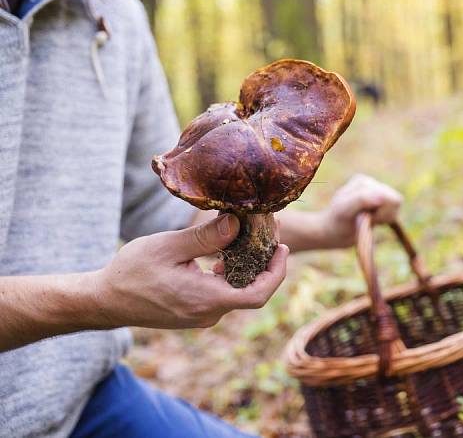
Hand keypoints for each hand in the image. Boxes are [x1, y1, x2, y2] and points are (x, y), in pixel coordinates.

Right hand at [92, 214, 288, 328]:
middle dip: (264, 262)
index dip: (277, 272)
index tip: (283, 248)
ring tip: (249, 236)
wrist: (105, 301)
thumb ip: (205, 237)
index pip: (257, 295)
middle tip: (268, 233)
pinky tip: (225, 252)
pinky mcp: (196, 312)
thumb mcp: (168, 246)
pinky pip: (223, 293)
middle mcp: (209, 313)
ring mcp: (202, 315)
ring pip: (237, 291)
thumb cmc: (131, 272)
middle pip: (252, 290)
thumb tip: (237, 223)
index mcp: (205, 299)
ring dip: (248, 267)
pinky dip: (230, 273)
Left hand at [318, 174, 402, 247]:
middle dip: (384, 214)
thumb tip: (382, 195)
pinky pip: (394, 211)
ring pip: (397, 205)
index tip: (366, 219)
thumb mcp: (344, 210)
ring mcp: (377, 192)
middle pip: (396, 199)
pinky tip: (372, 221)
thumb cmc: (336, 222)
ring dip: (385, 217)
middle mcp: (371, 183)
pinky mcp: (381, 202)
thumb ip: (362, 199)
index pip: (388, 196)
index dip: (382, 212)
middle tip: (367, 221)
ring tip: (368, 221)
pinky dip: (385, 219)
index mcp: (363, 182)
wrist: (332, 233)